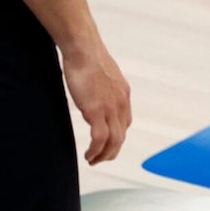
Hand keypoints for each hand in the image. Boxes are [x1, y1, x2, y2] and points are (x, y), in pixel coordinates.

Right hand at [63, 41, 131, 165]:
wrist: (84, 50)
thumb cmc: (88, 58)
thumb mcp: (102, 76)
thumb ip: (103, 88)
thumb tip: (95, 90)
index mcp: (123, 94)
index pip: (125, 123)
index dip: (116, 136)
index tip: (106, 144)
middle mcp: (121, 103)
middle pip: (121, 136)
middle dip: (111, 152)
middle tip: (100, 159)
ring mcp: (110, 108)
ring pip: (114, 141)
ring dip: (103, 155)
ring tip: (93, 160)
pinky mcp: (97, 111)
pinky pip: (100, 139)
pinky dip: (95, 151)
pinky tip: (88, 155)